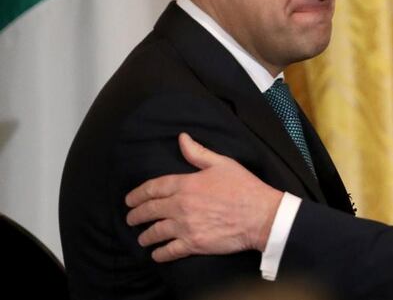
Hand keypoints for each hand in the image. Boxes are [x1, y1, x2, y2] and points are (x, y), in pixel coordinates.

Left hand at [125, 133, 282, 261]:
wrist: (261, 215)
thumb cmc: (244, 188)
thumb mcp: (222, 163)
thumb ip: (198, 153)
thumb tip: (182, 138)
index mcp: (186, 184)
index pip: (153, 188)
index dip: (137, 194)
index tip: (129, 200)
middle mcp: (181, 205)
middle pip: (150, 210)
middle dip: (136, 215)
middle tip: (130, 218)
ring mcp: (186, 226)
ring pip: (156, 232)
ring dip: (145, 236)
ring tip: (142, 238)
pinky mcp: (194, 244)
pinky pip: (169, 251)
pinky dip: (160, 254)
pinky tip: (156, 254)